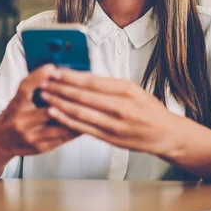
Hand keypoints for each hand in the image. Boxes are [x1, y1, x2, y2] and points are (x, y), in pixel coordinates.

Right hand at [0, 65, 79, 176]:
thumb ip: (33, 87)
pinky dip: (75, 129)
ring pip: (58, 126)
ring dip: (75, 117)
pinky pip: (62, 138)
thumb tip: (56, 71)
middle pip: (48, 109)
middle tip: (84, 90)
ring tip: (90, 108)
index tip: (52, 68)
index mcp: (14, 106)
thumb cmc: (13, 115)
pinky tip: (85, 122)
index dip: (38, 77)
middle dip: (67, 100)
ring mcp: (30, 136)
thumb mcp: (17, 99)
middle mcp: (20, 121)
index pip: (25, 88)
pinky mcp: (39, 148)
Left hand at [39, 68, 175, 154]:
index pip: (92, 81)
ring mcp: (115, 124)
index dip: (70, 76)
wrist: (165, 134)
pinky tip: (56, 113)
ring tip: (45, 96)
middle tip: (44, 82)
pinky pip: (84, 128)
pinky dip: (67, 120)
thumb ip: (109, 85)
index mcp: (126, 90)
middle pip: (83, 96)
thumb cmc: (148, 109)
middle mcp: (120, 107)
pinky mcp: (110, 138)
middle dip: (60, 88)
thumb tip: (82, 77)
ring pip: (81, 112)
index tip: (55, 71)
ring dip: (60, 103)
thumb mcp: (133, 89)